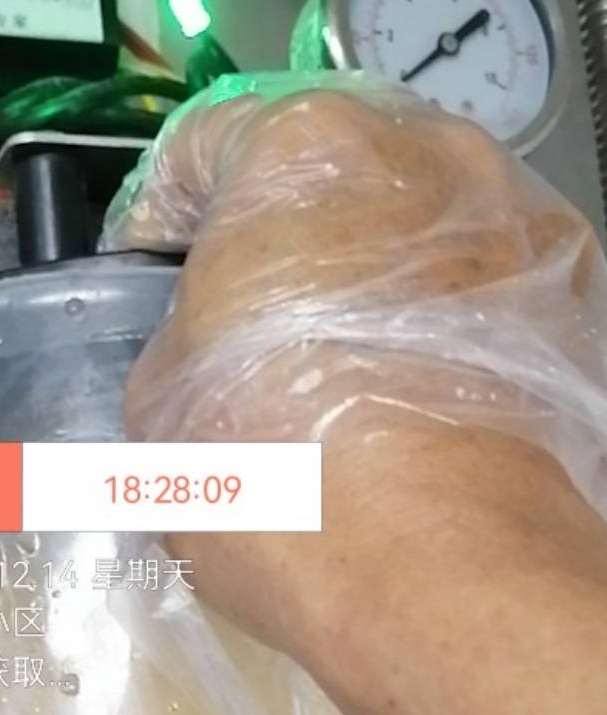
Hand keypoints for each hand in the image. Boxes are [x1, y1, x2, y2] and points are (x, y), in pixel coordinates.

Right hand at [116, 81, 595, 664]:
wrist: (442, 570)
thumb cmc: (279, 471)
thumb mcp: (156, 403)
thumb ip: (177, 329)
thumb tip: (205, 337)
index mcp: (301, 145)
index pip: (201, 144)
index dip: (158, 214)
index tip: (150, 274)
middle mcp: (422, 150)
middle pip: (324, 168)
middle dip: (279, 232)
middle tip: (243, 321)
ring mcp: (511, 219)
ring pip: (412, 223)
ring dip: (368, 271)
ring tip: (336, 364)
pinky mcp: (570, 300)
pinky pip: (479, 288)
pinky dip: (441, 323)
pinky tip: (409, 395)